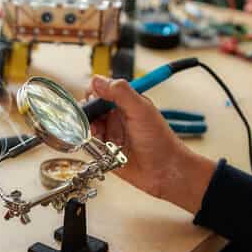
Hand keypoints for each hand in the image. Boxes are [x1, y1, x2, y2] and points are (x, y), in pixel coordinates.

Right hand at [88, 76, 215, 214]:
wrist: (164, 170)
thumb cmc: (160, 140)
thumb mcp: (141, 110)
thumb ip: (121, 93)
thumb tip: (98, 80)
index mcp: (125, 101)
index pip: (101, 89)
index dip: (94, 92)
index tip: (93, 98)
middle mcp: (116, 115)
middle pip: (91, 106)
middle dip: (87, 111)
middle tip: (91, 116)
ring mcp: (110, 132)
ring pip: (88, 124)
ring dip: (88, 127)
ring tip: (97, 131)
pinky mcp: (105, 149)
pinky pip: (89, 142)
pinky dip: (89, 142)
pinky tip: (99, 144)